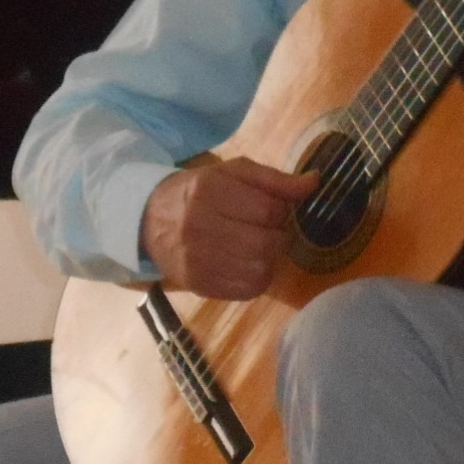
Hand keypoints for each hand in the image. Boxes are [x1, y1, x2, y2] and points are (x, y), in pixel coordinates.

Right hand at [139, 157, 316, 298]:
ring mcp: (197, 260)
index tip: (271, 209)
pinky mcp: (200, 285)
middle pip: (267, 242)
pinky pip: (249, 290)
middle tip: (266, 229)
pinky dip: (257, 277)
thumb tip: (315, 183)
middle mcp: (199, 226)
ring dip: (269, 258)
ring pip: (262, 269)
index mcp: (209, 191)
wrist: (149, 221)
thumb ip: (275, 180)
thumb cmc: (198, 192)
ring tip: (256, 246)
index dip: (281, 211)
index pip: (270, 210)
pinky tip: (245, 263)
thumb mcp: (233, 173)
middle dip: (277, 236)